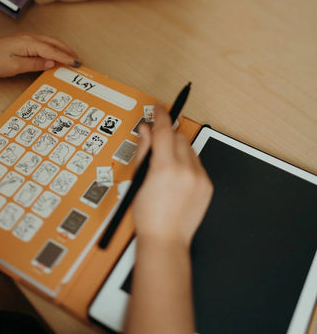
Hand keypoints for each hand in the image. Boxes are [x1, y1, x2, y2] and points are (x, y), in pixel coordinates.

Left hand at [0, 33, 81, 78]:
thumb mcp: (15, 66)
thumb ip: (35, 64)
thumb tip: (51, 62)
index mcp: (29, 43)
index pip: (52, 50)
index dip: (66, 57)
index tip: (76, 63)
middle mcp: (29, 38)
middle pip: (54, 42)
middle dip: (68, 51)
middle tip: (78, 60)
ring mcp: (26, 39)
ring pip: (49, 42)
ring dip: (62, 49)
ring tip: (71, 57)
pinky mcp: (22, 43)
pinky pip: (43, 44)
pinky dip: (53, 48)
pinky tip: (56, 54)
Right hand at [132, 103, 212, 246]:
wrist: (166, 239)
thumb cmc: (148, 214)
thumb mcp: (138, 179)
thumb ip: (144, 150)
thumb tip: (145, 131)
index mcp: (165, 168)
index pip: (164, 130)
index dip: (160, 115)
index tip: (159, 107)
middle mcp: (186, 170)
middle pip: (179, 136)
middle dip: (168, 136)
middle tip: (157, 145)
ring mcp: (199, 178)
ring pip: (189, 149)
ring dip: (177, 149)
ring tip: (166, 166)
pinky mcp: (207, 185)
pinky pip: (197, 163)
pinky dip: (187, 163)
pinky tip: (176, 177)